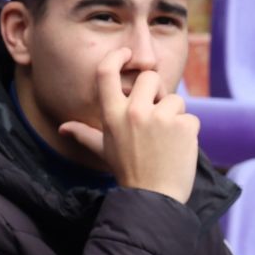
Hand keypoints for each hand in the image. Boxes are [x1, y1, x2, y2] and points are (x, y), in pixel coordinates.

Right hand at [57, 48, 199, 202]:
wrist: (153, 200)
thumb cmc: (128, 173)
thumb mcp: (104, 151)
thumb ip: (84, 135)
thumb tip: (63, 129)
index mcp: (112, 116)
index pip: (107, 73)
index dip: (117, 57)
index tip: (127, 54)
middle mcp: (134, 112)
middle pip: (150, 78)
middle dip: (157, 93)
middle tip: (155, 117)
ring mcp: (160, 118)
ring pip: (175, 99)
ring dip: (174, 117)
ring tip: (165, 142)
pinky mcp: (184, 125)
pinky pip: (190, 118)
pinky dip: (187, 133)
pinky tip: (177, 150)